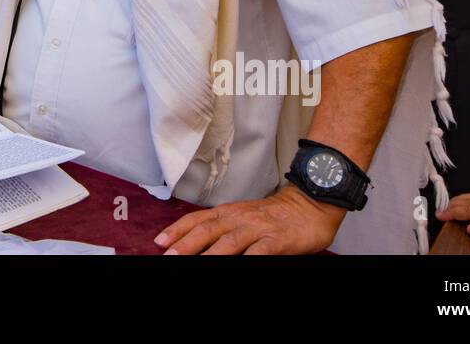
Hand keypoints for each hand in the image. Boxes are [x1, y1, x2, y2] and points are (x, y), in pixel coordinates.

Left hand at [154, 185, 344, 254]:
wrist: (310, 204)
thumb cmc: (275, 216)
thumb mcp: (245, 217)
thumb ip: (224, 228)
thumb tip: (199, 243)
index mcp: (230, 212)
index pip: (198, 220)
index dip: (178, 230)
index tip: (159, 241)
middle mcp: (240, 218)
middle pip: (208, 230)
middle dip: (185, 244)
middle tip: (168, 256)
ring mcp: (258, 229)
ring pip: (229, 242)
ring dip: (210, 255)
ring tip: (194, 265)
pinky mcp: (277, 240)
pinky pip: (260, 252)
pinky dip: (248, 259)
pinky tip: (241, 265)